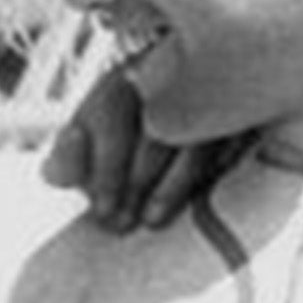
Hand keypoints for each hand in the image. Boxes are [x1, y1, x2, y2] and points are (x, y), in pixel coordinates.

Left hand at [41, 68, 253, 232]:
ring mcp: (211, 90)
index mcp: (124, 82)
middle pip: (156, 127)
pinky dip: (218, 172)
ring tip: (151, 222)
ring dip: (173, 185)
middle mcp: (169, 78)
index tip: (100, 211)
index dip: (103, 166)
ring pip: (197, 136)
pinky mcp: (247, 109)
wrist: (177, 129)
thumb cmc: (124, 147)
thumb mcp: (90, 150)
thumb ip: (67, 161)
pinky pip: (238, 139)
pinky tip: (201, 202)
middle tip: (120, 225)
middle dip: (135, 182)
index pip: (112, 111)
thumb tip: (56, 165)